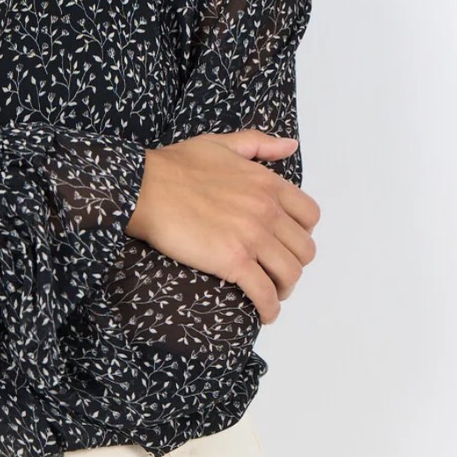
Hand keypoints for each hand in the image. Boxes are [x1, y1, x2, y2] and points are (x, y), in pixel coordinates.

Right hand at [126, 130, 318, 325]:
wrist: (146, 187)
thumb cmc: (175, 166)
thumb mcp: (221, 144)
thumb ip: (260, 143)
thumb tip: (290, 145)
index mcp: (267, 184)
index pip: (310, 216)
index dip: (302, 233)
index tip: (287, 242)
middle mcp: (267, 211)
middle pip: (304, 250)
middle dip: (294, 263)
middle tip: (276, 271)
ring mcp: (252, 237)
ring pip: (291, 274)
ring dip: (284, 288)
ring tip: (270, 293)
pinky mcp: (233, 261)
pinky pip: (265, 293)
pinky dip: (269, 308)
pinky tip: (264, 314)